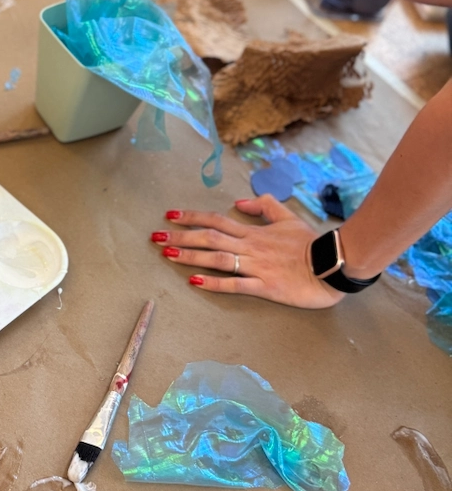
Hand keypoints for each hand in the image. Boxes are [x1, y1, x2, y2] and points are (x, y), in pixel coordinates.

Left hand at [150, 197, 344, 307]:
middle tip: (154, 237)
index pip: (217, 220)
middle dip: (180, 236)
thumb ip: (264, 207)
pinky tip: (195, 281)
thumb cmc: (312, 244)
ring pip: (217, 259)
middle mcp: (250, 247)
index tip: (169, 215)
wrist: (335, 265)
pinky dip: (215, 283)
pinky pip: (236, 284)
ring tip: (167, 254)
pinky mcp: (265, 287)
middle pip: (210, 238)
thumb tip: (239, 203)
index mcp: (254, 232)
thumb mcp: (288, 218)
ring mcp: (257, 267)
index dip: (192, 217)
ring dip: (190, 256)